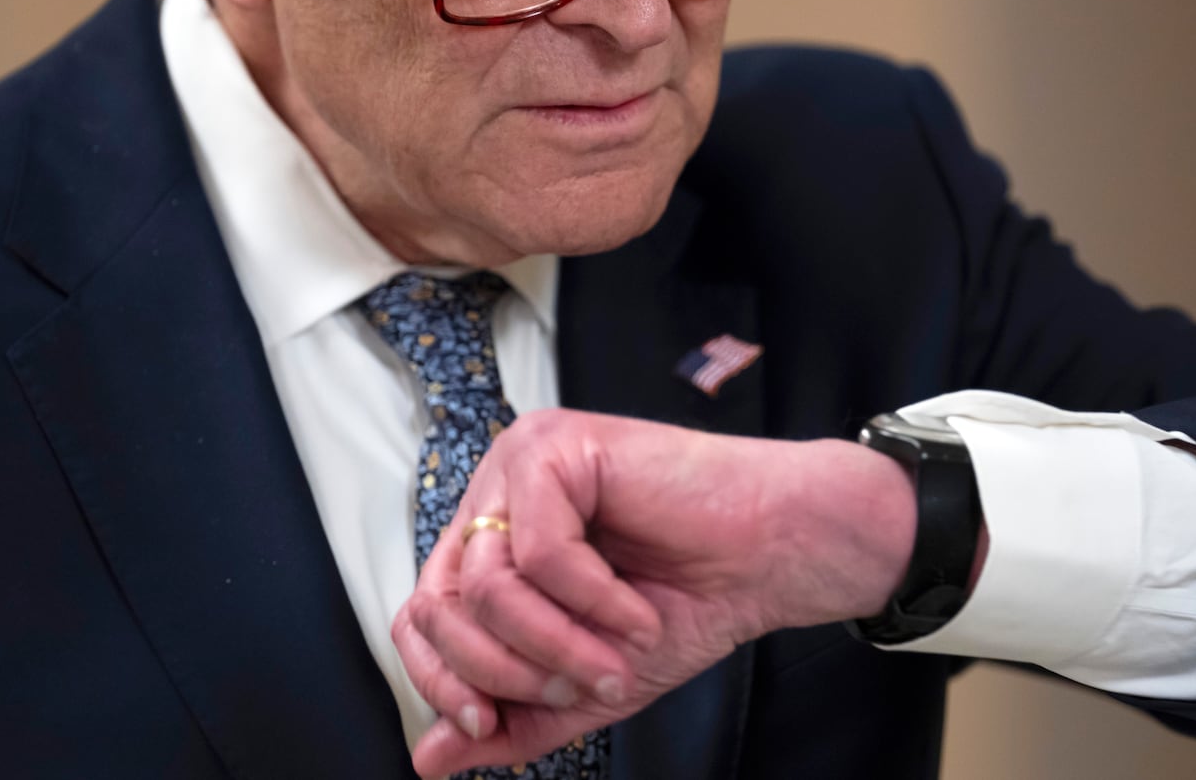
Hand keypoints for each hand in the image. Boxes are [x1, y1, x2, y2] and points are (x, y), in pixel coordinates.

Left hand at [393, 408, 916, 777]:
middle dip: (507, 670)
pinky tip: (637, 610)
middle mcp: (499, 494)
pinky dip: (593, 600)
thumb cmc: (692, 599)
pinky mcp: (559, 446)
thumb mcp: (585, 681)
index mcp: (496, 538)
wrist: (774, 555)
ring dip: (557, 642)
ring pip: (488, 584)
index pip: (421, 613)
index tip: (486, 723)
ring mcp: (524, 463)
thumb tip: (429, 760)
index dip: (442, 681)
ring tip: (614, 654)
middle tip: (579, 684)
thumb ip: (510, 718)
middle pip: (440, 602)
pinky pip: (542, 551)